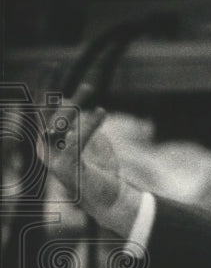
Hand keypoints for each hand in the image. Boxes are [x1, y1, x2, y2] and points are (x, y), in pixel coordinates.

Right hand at [39, 84, 137, 234]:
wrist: (110, 200)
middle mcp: (45, 150)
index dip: (44, 88)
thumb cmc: (100, 172)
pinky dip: (88, 126)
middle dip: (52, 90)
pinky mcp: (67, 168)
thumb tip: (83, 106)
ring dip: (74, 105)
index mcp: (49, 143)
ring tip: (90, 88)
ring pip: (59, 125)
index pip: (43, 111)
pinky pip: (75, 141)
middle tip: (63, 70)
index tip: (50, 67)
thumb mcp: (91, 143)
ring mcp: (53, 159)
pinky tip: (101, 111)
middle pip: (46, 114)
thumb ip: (83, 126)